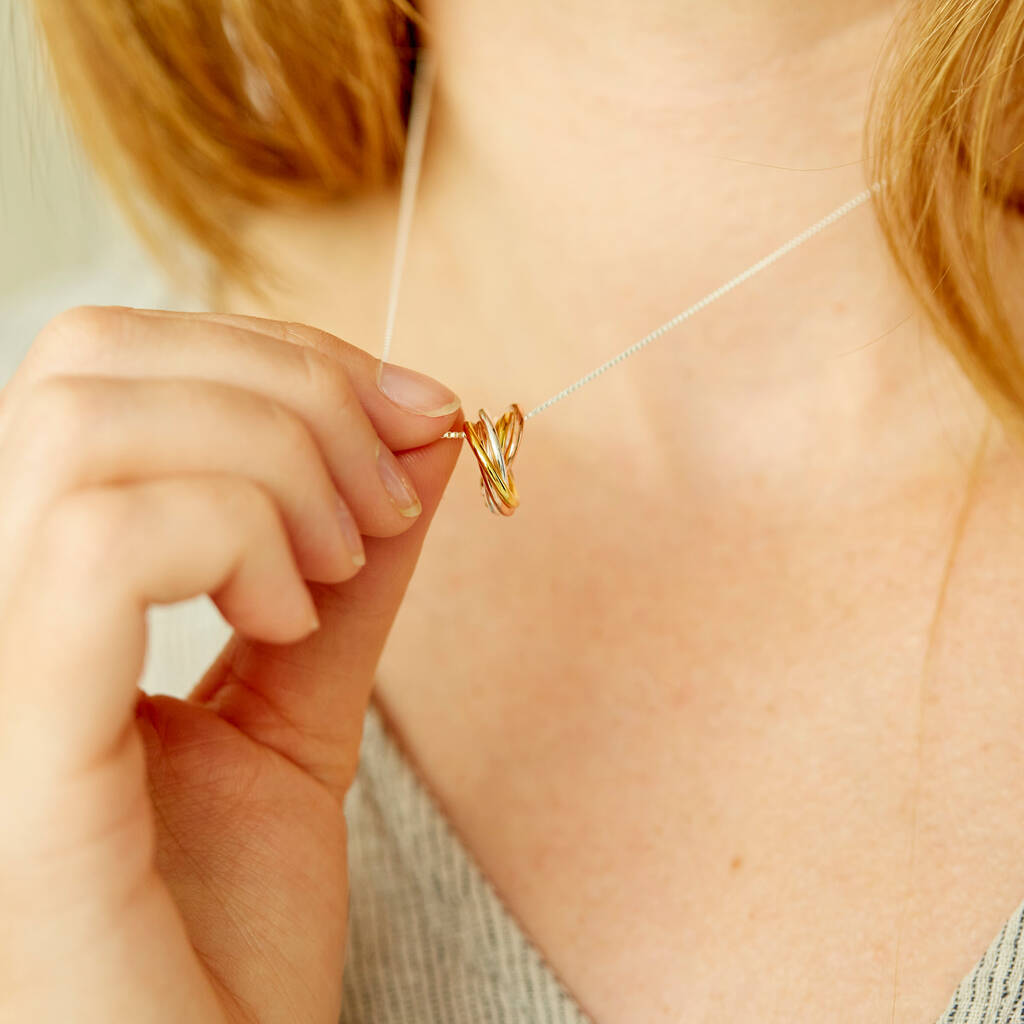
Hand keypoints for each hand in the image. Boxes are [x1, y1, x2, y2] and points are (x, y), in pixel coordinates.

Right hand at [0, 307, 462, 1022]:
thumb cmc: (227, 925)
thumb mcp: (309, 703)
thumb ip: (360, 566)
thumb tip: (423, 432)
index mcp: (38, 586)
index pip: (108, 365)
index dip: (279, 353)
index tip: (416, 416)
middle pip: (88, 361)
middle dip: (288, 388)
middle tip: (380, 502)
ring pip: (93, 431)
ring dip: (273, 464)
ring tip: (333, 571)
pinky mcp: (18, 746)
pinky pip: (101, 545)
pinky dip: (232, 539)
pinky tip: (284, 622)